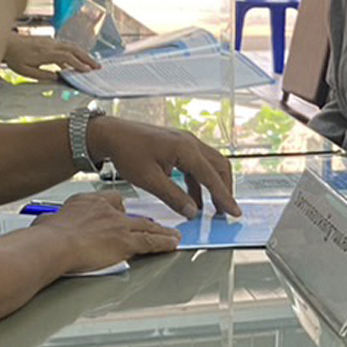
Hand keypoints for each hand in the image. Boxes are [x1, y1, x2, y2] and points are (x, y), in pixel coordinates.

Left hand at [5, 34, 99, 79]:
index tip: (86, 71)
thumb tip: (58, 78)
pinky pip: (66, 46)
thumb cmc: (15, 58)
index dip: (77, 64)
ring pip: (72, 46)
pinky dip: (76, 52)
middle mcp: (50, 45)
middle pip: (73, 49)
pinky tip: (79, 60)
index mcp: (44, 53)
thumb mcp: (26, 71)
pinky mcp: (50, 41)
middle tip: (97, 67)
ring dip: (84, 54)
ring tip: (92, 64)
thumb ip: (42, 75)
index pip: (66, 57)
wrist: (8, 43)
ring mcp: (51, 41)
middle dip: (87, 58)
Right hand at [40, 191, 179, 270]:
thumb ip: (53, 222)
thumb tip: (45, 226)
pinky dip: (164, 243)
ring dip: (162, 232)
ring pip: (147, 227)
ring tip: (172, 235)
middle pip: (133, 214)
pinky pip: (151, 242)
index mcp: (88, 202)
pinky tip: (171, 244)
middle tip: (155, 226)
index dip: (121, 209)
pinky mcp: (126, 242)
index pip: (112, 200)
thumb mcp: (47, 221)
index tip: (124, 214)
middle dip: (145, 221)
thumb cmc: (46, 236)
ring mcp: (119, 226)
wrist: (53, 244)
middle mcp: (107, 210)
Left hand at [87, 118, 239, 219]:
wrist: (111, 134)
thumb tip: (192, 212)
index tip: (235, 212)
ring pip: (210, 165)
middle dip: (225, 190)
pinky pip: (196, 164)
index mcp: (185, 149)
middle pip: (219, 167)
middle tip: (226, 211)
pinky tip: (194, 199)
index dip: (225, 196)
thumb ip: (173, 196)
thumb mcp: (149, 180)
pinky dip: (199, 182)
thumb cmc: (127, 152)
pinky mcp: (178, 146)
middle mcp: (190, 142)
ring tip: (213, 208)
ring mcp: (185, 142)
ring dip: (213, 186)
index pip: (212, 176)